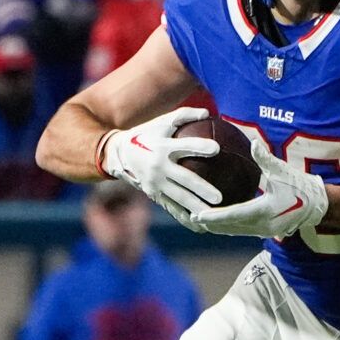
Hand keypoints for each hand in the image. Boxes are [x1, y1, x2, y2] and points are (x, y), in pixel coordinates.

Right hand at [97, 106, 221, 215]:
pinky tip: (202, 226)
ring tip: (214, 217)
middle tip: (219, 198)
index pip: (185, 146)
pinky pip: (172, 208)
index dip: (200, 146)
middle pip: (184, 179)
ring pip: (179, 198)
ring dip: (196, 208)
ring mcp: (155, 183)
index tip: (217, 149)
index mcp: (162, 147)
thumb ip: (184, 115)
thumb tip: (207, 113)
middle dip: (201, 189)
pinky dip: (186, 217)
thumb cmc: (148, 134)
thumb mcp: (162, 122)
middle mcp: (159, 167)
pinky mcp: (153, 194)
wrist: (119, 154)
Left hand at [178, 135, 328, 237]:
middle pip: (228, 228)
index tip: (195, 215)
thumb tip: (254, 142)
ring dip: (217, 227)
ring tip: (198, 221)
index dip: (212, 217)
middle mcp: (261, 225)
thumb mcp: (283, 171)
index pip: (232, 216)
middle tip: (188, 217)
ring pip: (234, 231)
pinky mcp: (266, 231)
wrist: (319, 205)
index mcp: (263, 210)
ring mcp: (263, 230)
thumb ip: (266, 159)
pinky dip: (228, 226)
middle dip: (208, 224)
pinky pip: (242, 230)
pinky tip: (218, 221)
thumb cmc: (301, 186)